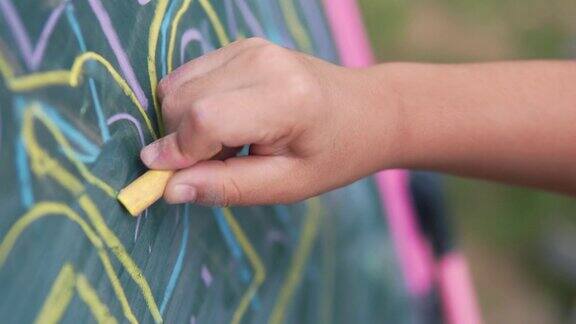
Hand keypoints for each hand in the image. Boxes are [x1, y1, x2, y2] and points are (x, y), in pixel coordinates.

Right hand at [141, 37, 400, 205]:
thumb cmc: (332, 155)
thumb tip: (168, 189)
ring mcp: (249, 46)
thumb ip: (226, 186)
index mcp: (283, 98)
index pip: (205, 118)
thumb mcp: (286, 186)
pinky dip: (192, 104)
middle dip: (181, 140)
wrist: (366, 110)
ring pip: (176, 85)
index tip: (169, 180)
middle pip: (181, 99)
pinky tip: (227, 120)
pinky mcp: (241, 44)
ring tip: (227, 143)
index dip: (178, 152)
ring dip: (184, 122)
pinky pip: (188, 75)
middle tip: (218, 162)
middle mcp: (262, 60)